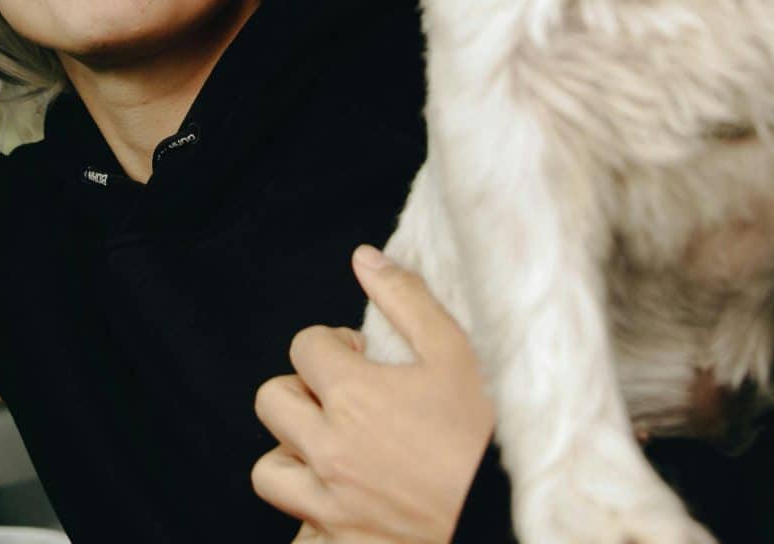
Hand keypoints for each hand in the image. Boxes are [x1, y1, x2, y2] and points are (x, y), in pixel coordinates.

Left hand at [251, 246, 494, 543]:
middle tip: (341, 399)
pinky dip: (307, 516)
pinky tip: (337, 502)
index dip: (332, 344)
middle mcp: (329, 447)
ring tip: (331, 450)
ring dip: (294, 453)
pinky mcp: (335, 539)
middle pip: (273, 399)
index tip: (360, 357)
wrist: (503, 513)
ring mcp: (328, 500)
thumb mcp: (455, 355)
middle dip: (303, 391)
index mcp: (353, 394)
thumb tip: (365, 258)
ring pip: (270, 467)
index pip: (305, 345)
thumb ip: (406, 300)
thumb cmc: (484, 436)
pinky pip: (294, 530)